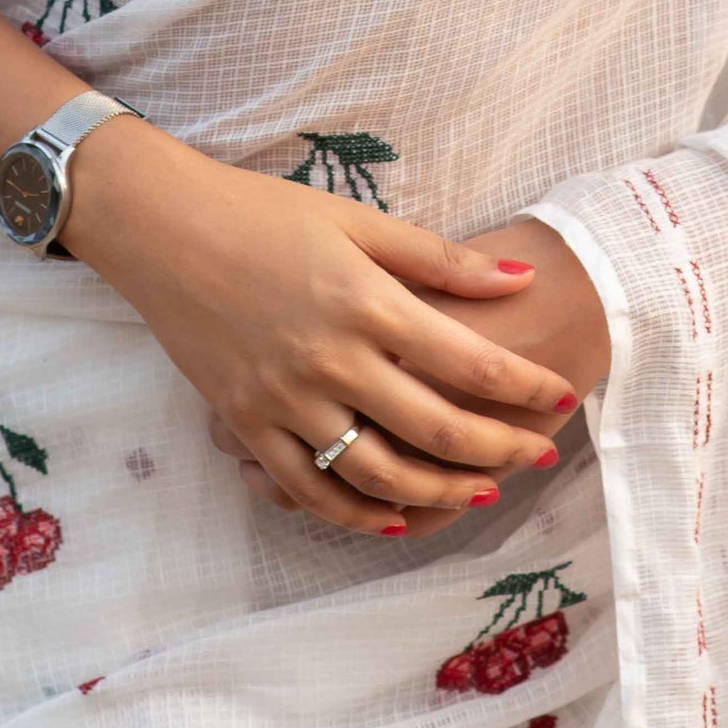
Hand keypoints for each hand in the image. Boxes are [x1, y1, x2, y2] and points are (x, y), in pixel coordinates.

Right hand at [207, 213, 609, 538]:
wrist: (164, 226)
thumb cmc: (266, 212)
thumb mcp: (358, 220)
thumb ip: (440, 259)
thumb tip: (519, 278)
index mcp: (367, 302)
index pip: (470, 363)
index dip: (526, 388)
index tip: (563, 396)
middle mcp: (331, 359)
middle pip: (436, 429)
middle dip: (500, 449)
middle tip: (542, 454)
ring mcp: (285, 400)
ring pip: (379, 474)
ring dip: (440, 493)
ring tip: (482, 491)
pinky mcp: (247, 424)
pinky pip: (308, 488)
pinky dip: (354, 512)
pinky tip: (392, 516)